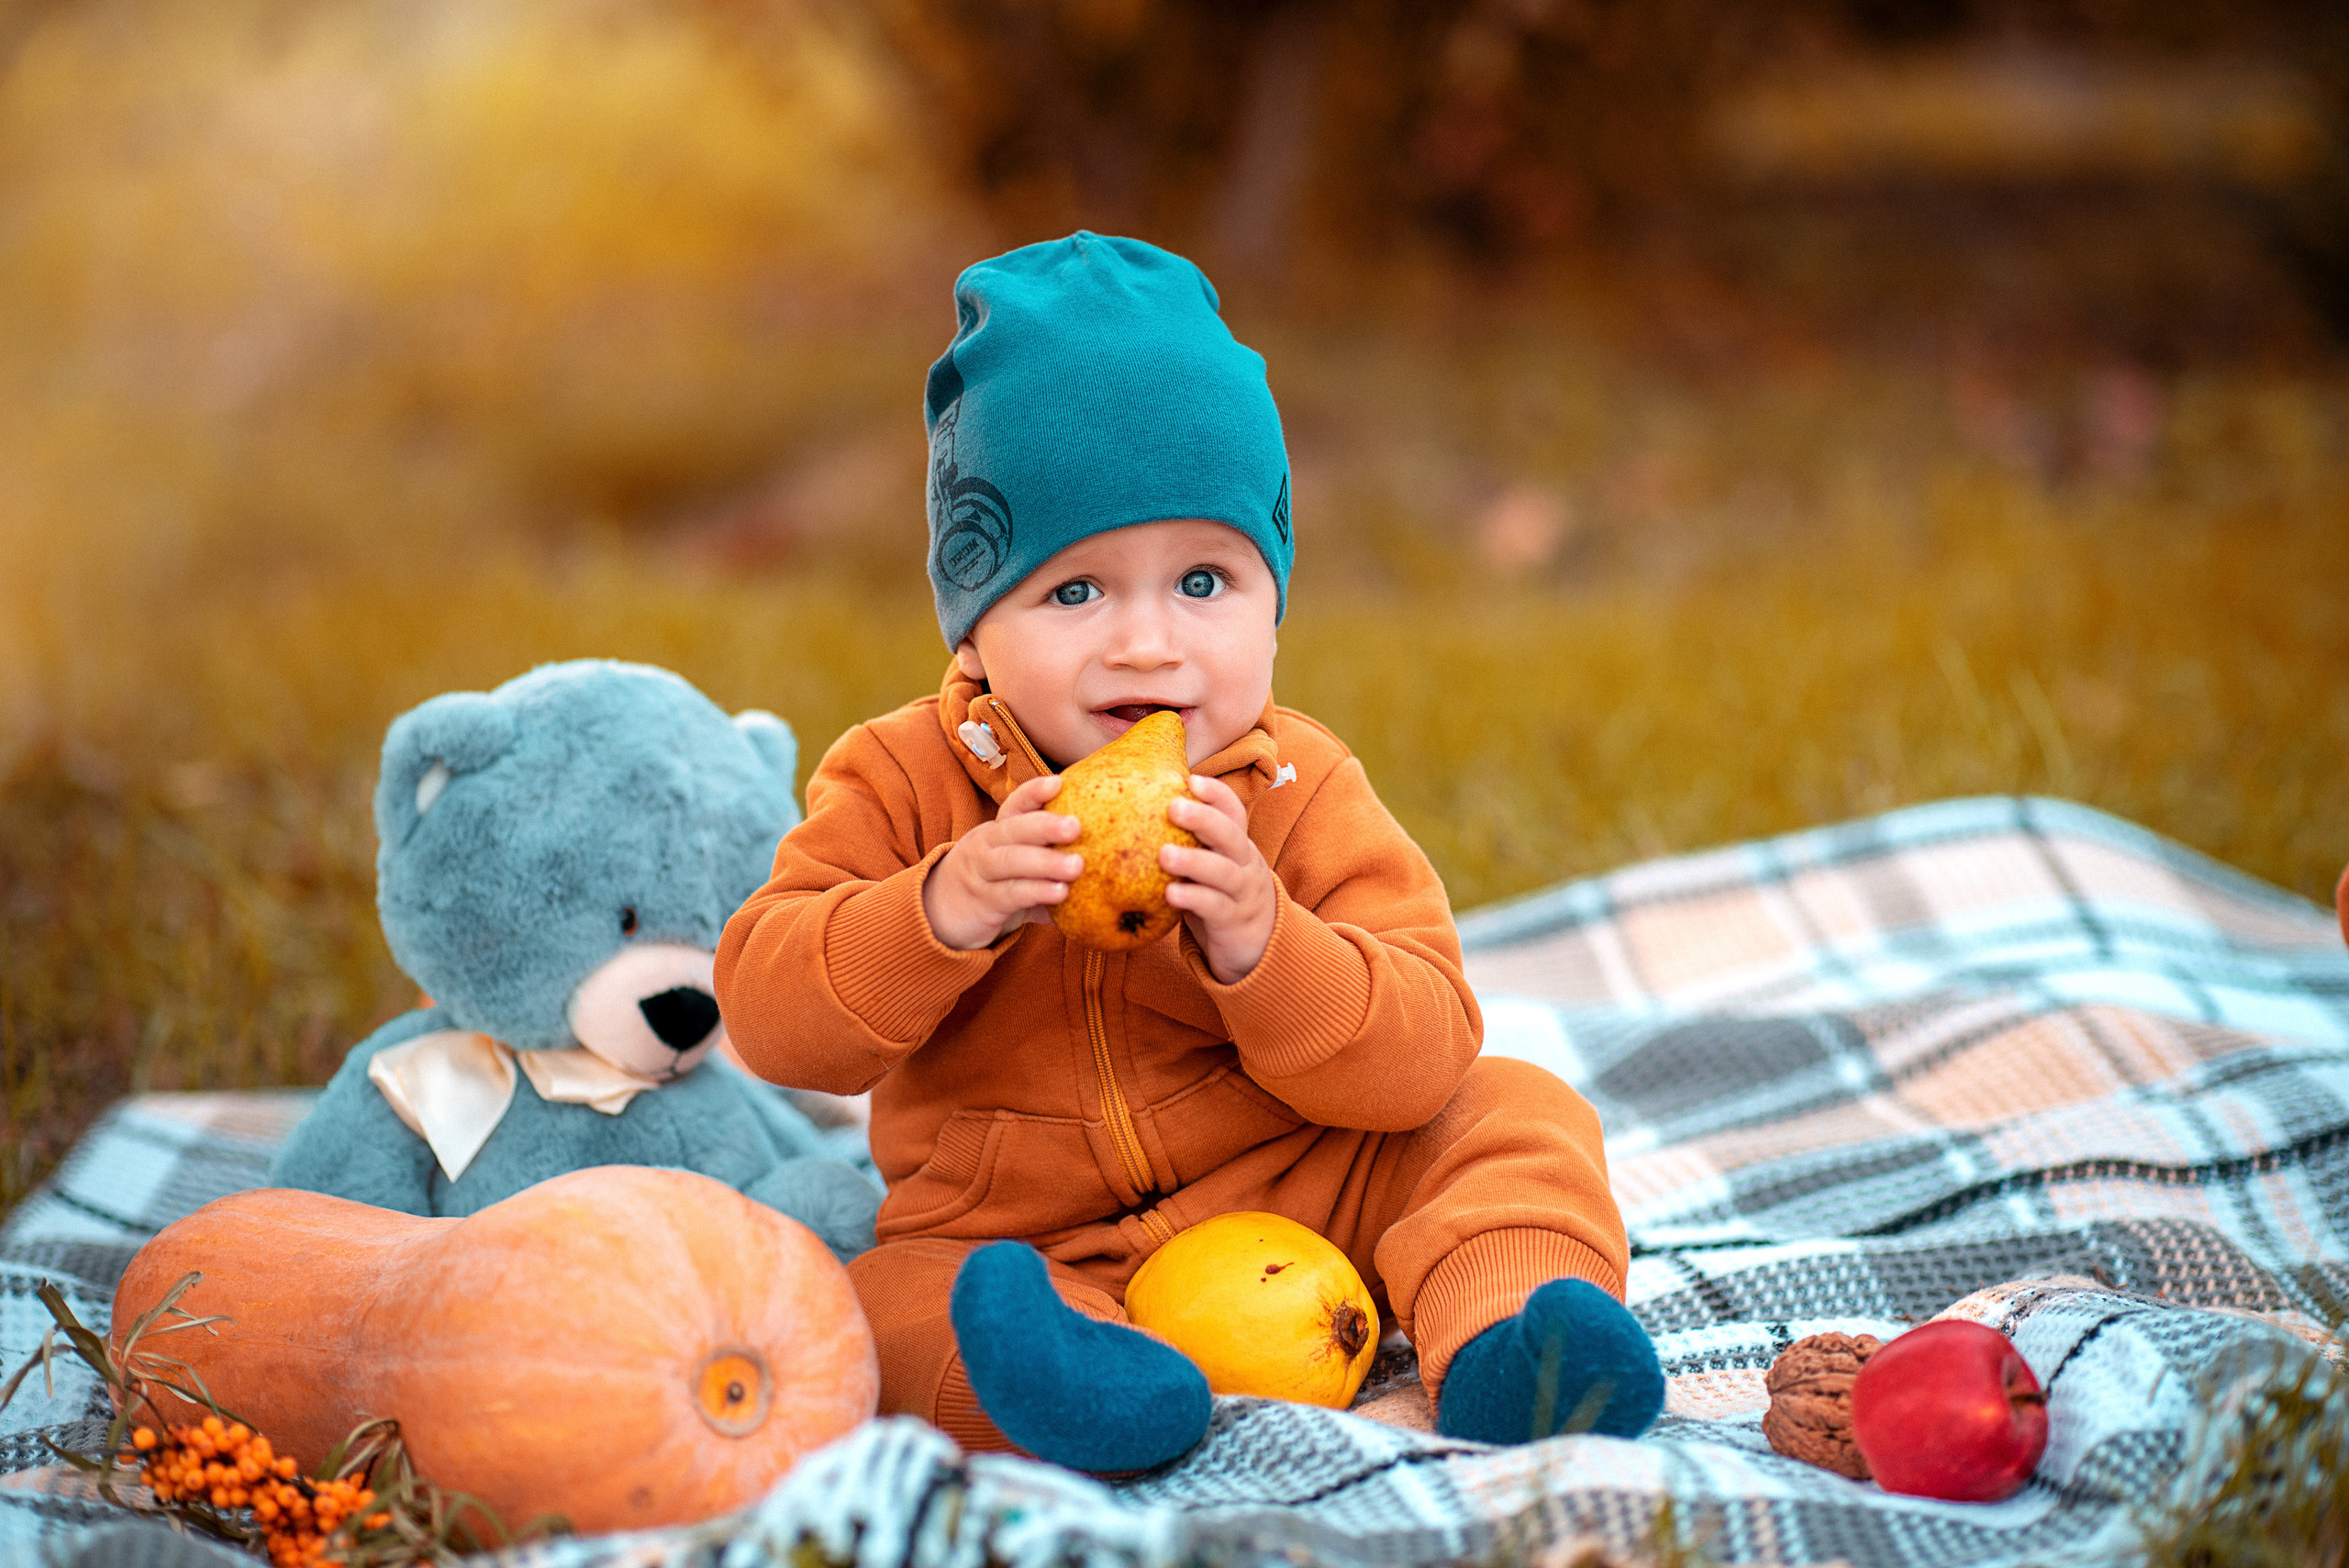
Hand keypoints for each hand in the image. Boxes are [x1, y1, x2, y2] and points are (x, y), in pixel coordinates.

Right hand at [922, 775, 1079, 950]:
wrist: (942, 913)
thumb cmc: (995, 883)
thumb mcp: (1017, 865)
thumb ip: (1051, 859)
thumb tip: (1106, 856)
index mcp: (999, 830)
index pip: (1015, 805)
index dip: (1034, 792)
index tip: (1058, 782)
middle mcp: (987, 845)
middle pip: (1013, 829)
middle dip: (1044, 825)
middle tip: (1076, 826)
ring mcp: (981, 873)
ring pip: (1011, 862)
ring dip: (1045, 863)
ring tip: (1077, 865)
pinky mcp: (983, 902)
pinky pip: (1010, 894)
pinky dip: (1035, 892)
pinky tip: (1060, 893)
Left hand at [1163, 774, 1276, 983]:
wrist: (1257, 945)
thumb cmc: (1220, 896)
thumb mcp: (1211, 865)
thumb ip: (1188, 843)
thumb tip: (1138, 813)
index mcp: (1237, 844)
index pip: (1233, 811)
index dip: (1215, 794)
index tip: (1190, 780)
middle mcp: (1245, 863)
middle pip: (1229, 835)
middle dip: (1203, 818)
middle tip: (1173, 806)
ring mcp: (1243, 892)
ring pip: (1223, 871)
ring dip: (1194, 861)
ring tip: (1165, 855)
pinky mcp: (1234, 921)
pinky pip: (1215, 907)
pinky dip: (1194, 898)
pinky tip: (1170, 894)